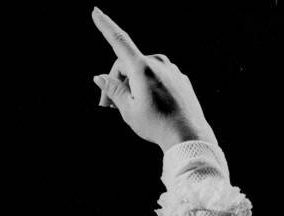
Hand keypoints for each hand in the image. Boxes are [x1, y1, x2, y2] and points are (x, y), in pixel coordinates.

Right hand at [91, 7, 217, 151]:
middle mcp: (158, 62)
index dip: (105, 26)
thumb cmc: (156, 124)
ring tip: (129, 110)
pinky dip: (147, 88)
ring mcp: (171, 69)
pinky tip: (149, 107)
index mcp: (142, 68)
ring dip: (132, 86)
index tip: (95, 12)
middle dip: (116, 82)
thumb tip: (100, 77)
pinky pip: (157, 78)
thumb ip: (113, 90)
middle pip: (128, 65)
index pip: (119, 41)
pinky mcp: (179, 78)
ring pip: (142, 72)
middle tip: (107, 108)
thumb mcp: (128, 110)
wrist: (187, 135)